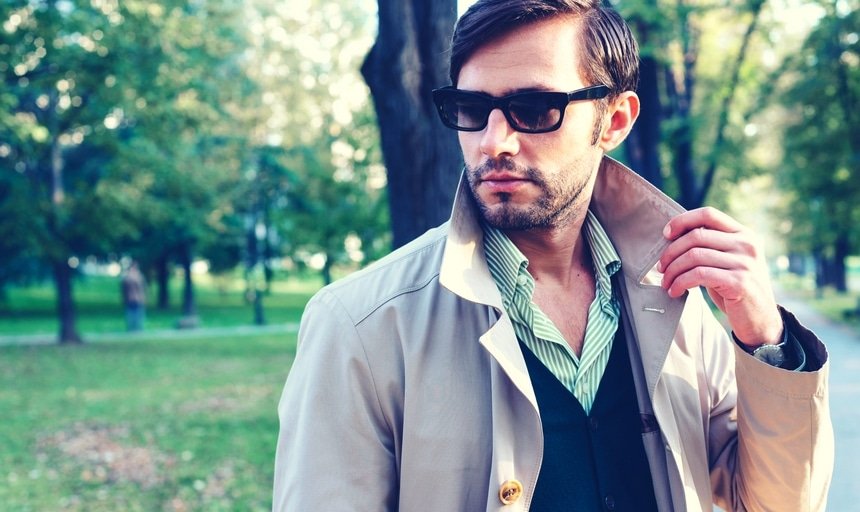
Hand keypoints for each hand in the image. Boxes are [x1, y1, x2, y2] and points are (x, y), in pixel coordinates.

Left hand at [658, 207, 782, 345]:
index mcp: (744, 234)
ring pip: (694, 256)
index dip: (683, 221)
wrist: (760, 319)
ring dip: (673, 270)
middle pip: (696, 235)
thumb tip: (672, 237)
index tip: (665, 234)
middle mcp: (747, 244)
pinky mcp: (739, 282)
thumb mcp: (728, 261)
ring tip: (666, 282)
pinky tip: (674, 291)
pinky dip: (680, 282)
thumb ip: (710, 246)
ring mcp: (744, 262)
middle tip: (660, 267)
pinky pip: (698, 275)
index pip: (708, 214)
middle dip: (671, 252)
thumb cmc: (735, 289)